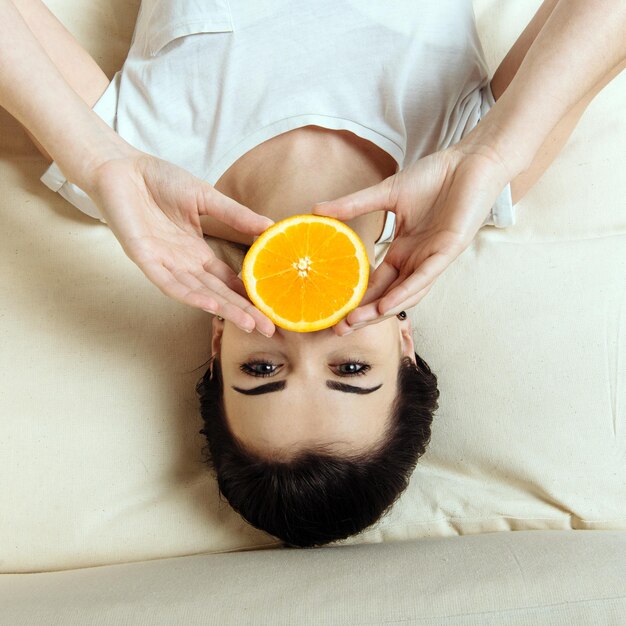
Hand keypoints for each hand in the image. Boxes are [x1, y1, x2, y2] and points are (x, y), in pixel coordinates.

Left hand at [83, 151, 275, 335]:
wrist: (121, 166)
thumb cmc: (159, 180)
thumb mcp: (206, 197)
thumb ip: (235, 215)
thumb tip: (271, 226)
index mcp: (197, 251)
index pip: (228, 280)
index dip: (249, 295)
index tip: (273, 309)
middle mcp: (183, 263)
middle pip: (217, 292)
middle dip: (242, 311)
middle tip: (269, 328)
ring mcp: (164, 263)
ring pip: (197, 292)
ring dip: (222, 308)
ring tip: (248, 323)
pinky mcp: (144, 258)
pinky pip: (168, 282)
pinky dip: (189, 294)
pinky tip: (210, 304)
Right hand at [313, 144, 510, 333]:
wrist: (470, 161)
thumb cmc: (434, 176)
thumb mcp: (386, 193)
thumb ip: (353, 205)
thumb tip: (317, 210)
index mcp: (403, 251)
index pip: (377, 283)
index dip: (357, 298)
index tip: (334, 312)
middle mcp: (416, 260)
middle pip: (387, 296)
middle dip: (364, 314)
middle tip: (338, 328)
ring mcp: (432, 259)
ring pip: (405, 295)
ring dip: (381, 311)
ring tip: (356, 322)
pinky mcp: (449, 251)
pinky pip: (424, 278)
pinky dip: (405, 293)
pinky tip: (387, 306)